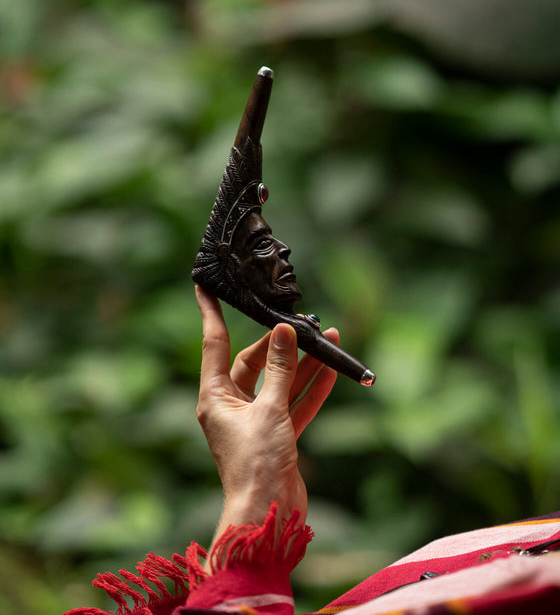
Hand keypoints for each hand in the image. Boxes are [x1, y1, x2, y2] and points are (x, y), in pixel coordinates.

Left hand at [195, 286, 337, 545]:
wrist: (269, 514)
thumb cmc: (256, 463)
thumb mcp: (270, 409)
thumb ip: (280, 369)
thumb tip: (283, 331)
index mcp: (215, 396)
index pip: (214, 344)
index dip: (210, 313)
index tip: (205, 286)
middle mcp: (232, 405)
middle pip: (255, 362)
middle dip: (279, 343)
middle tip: (303, 323)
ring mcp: (256, 420)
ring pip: (280, 382)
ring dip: (303, 363)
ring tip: (327, 336)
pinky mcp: (277, 434)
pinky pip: (295, 403)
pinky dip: (312, 388)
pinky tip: (332, 370)